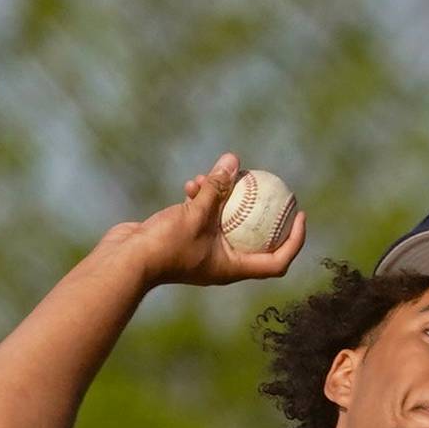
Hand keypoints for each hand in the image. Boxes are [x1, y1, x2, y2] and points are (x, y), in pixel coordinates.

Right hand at [102, 152, 306, 289]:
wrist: (128, 260)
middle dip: (261, 209)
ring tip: (210, 177)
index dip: (294, 241)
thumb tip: (233, 160)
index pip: (276, 261)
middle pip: (255, 235)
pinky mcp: (187, 236)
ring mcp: (204, 249)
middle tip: (270, 184)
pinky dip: (201, 197)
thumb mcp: (195, 213)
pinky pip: (203, 214)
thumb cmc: (164, 246)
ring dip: (223, 195)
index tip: (300, 215)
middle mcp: (222, 261)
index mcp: (232, 267)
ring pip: (226, 218)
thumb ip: (217, 188)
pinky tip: (192, 182)